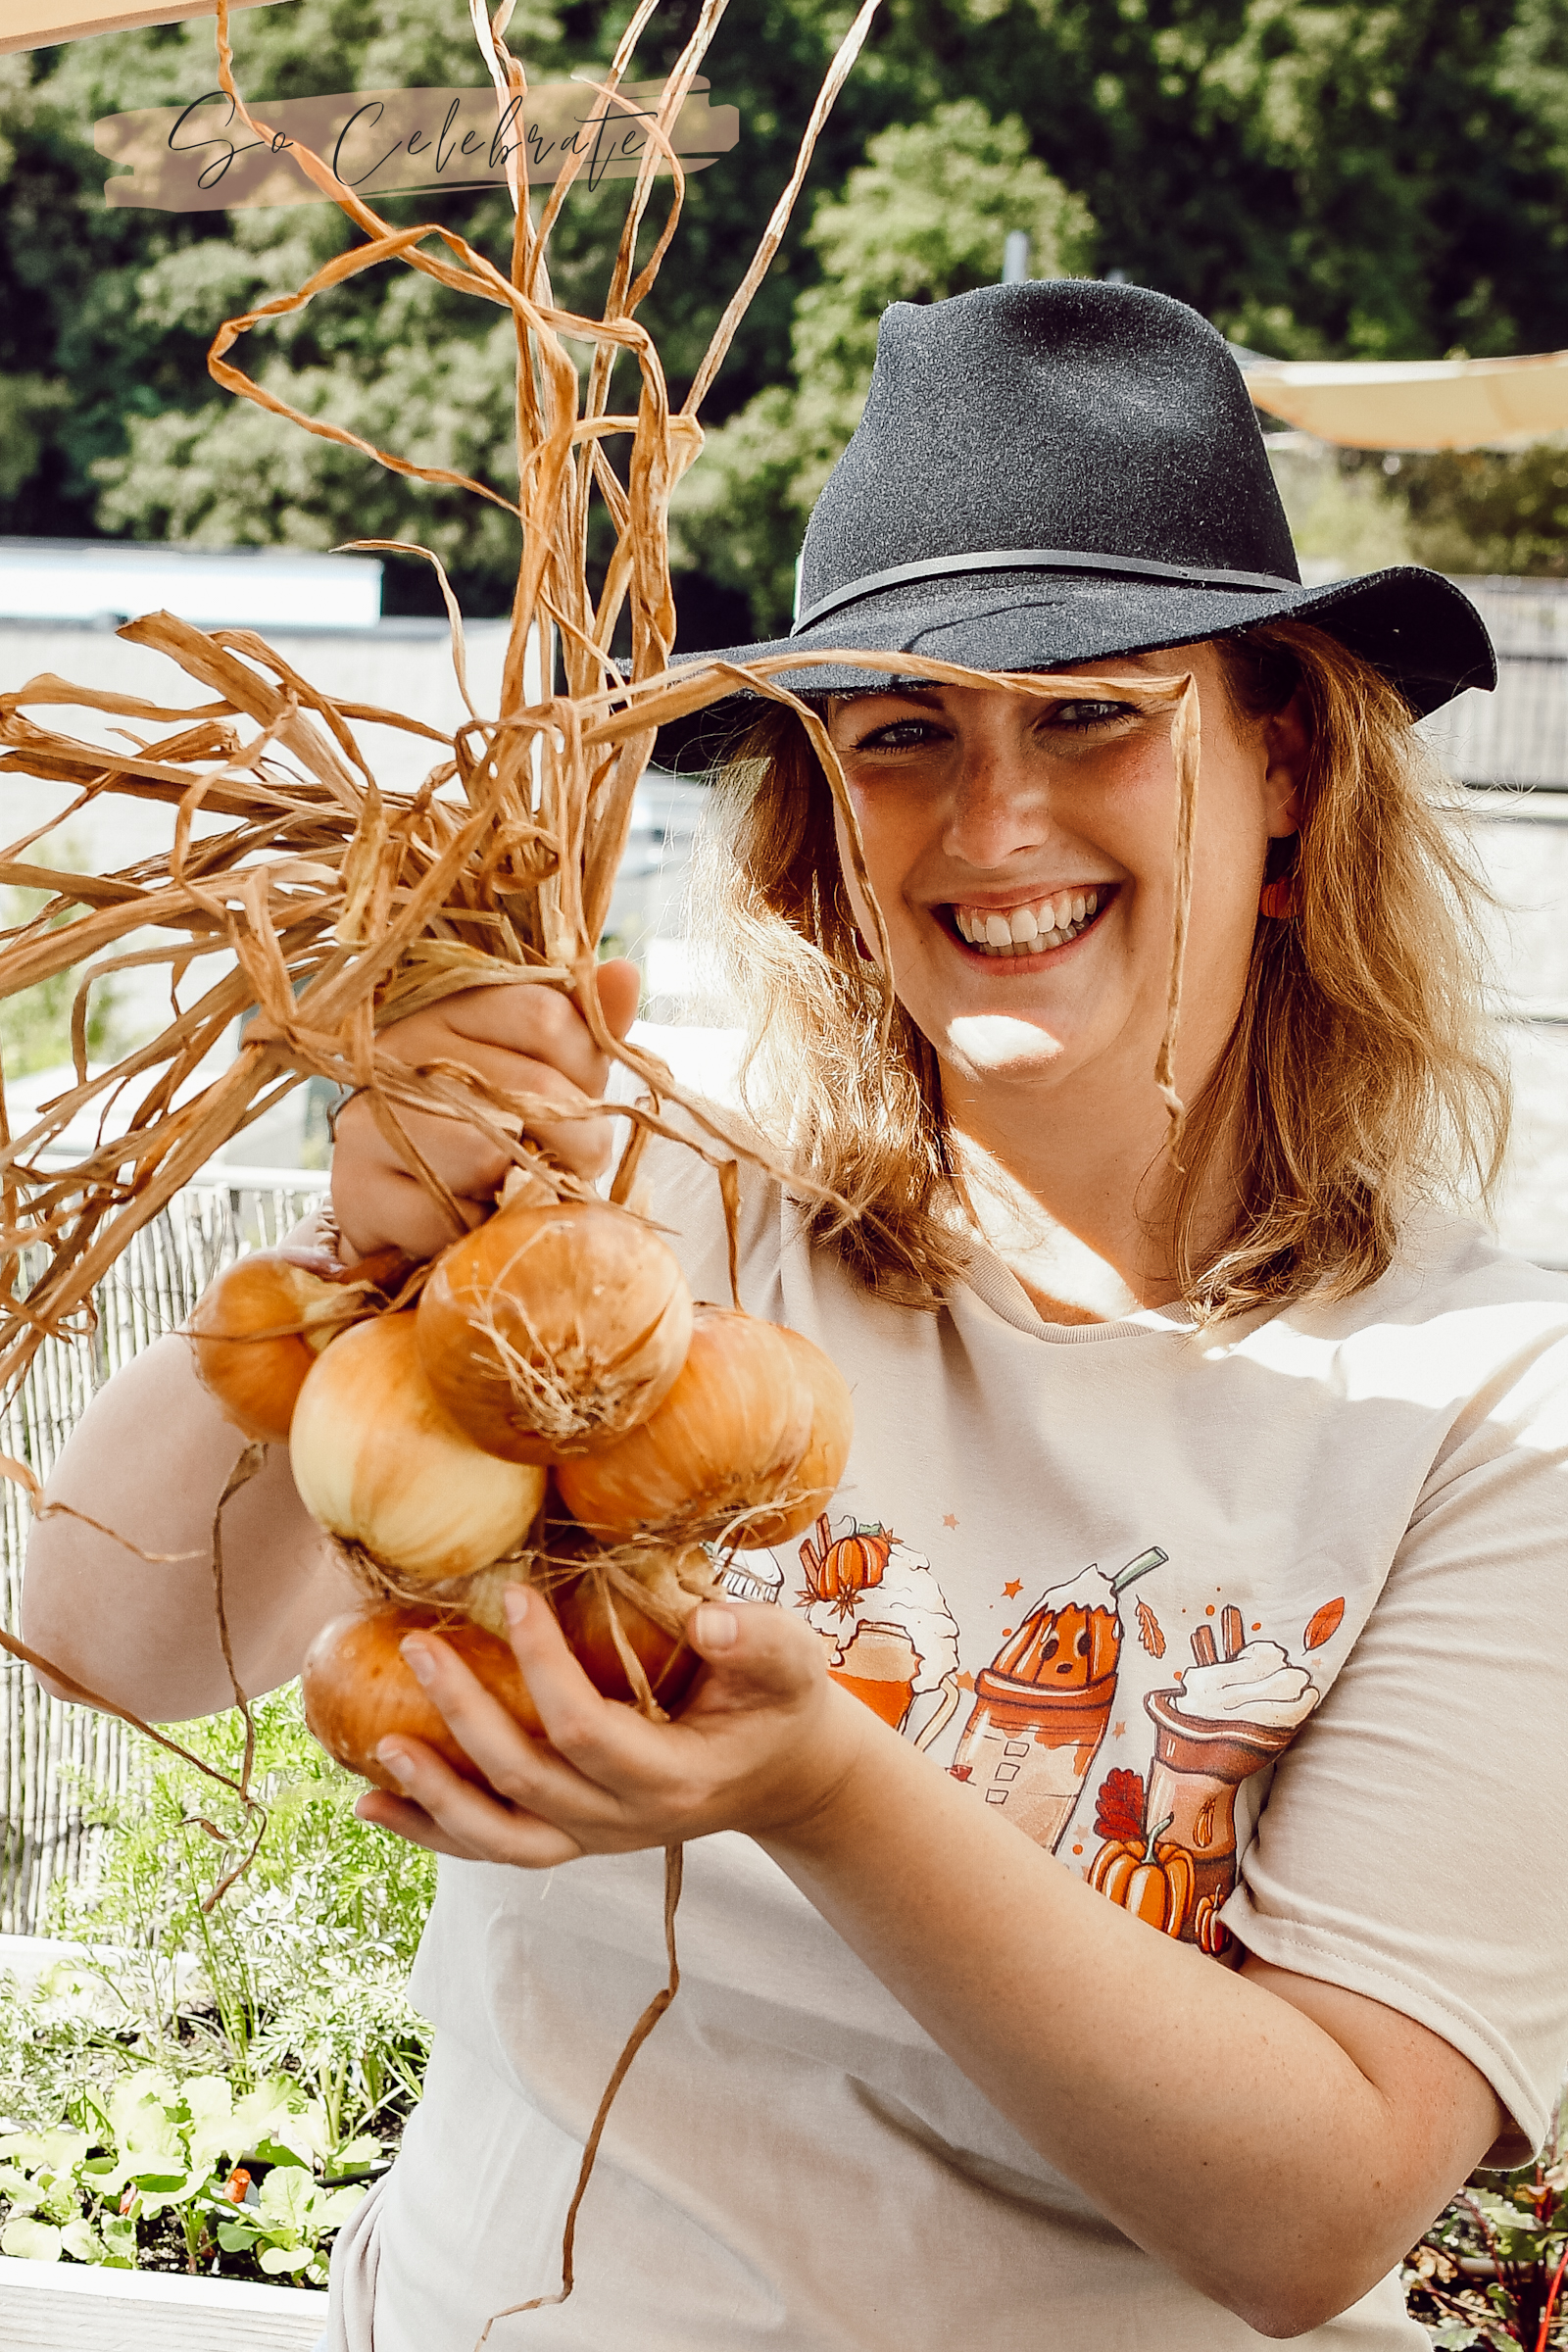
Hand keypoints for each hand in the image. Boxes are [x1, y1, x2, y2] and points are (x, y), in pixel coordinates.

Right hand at [332, 958, 640, 1261]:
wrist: (398, 1194)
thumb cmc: (488, 1121)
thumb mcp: (546, 1066)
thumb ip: (587, 1028)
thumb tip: (625, 974)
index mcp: (453, 1002)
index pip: (545, 1015)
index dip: (587, 1068)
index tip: (586, 1097)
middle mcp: (402, 1047)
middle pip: (529, 1090)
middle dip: (579, 1142)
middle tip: (576, 1163)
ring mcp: (370, 1115)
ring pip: (485, 1155)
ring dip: (524, 1189)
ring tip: (521, 1187)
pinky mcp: (356, 1185)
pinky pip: (444, 1218)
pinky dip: (476, 1231)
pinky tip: (475, 1218)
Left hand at [353, 1589, 871, 1867]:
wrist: (784, 1775)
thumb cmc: (781, 1704)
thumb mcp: (791, 1665)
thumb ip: (758, 1641)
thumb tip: (709, 1618)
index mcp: (674, 1779)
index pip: (586, 1728)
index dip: (542, 1665)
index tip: (511, 1593)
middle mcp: (625, 1823)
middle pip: (527, 1781)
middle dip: (464, 1714)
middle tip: (416, 1644)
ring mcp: (595, 1839)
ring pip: (499, 1838)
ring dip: (434, 1796)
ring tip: (376, 1752)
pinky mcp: (571, 1837)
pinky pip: (492, 1845)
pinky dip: (431, 1829)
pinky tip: (371, 1805)